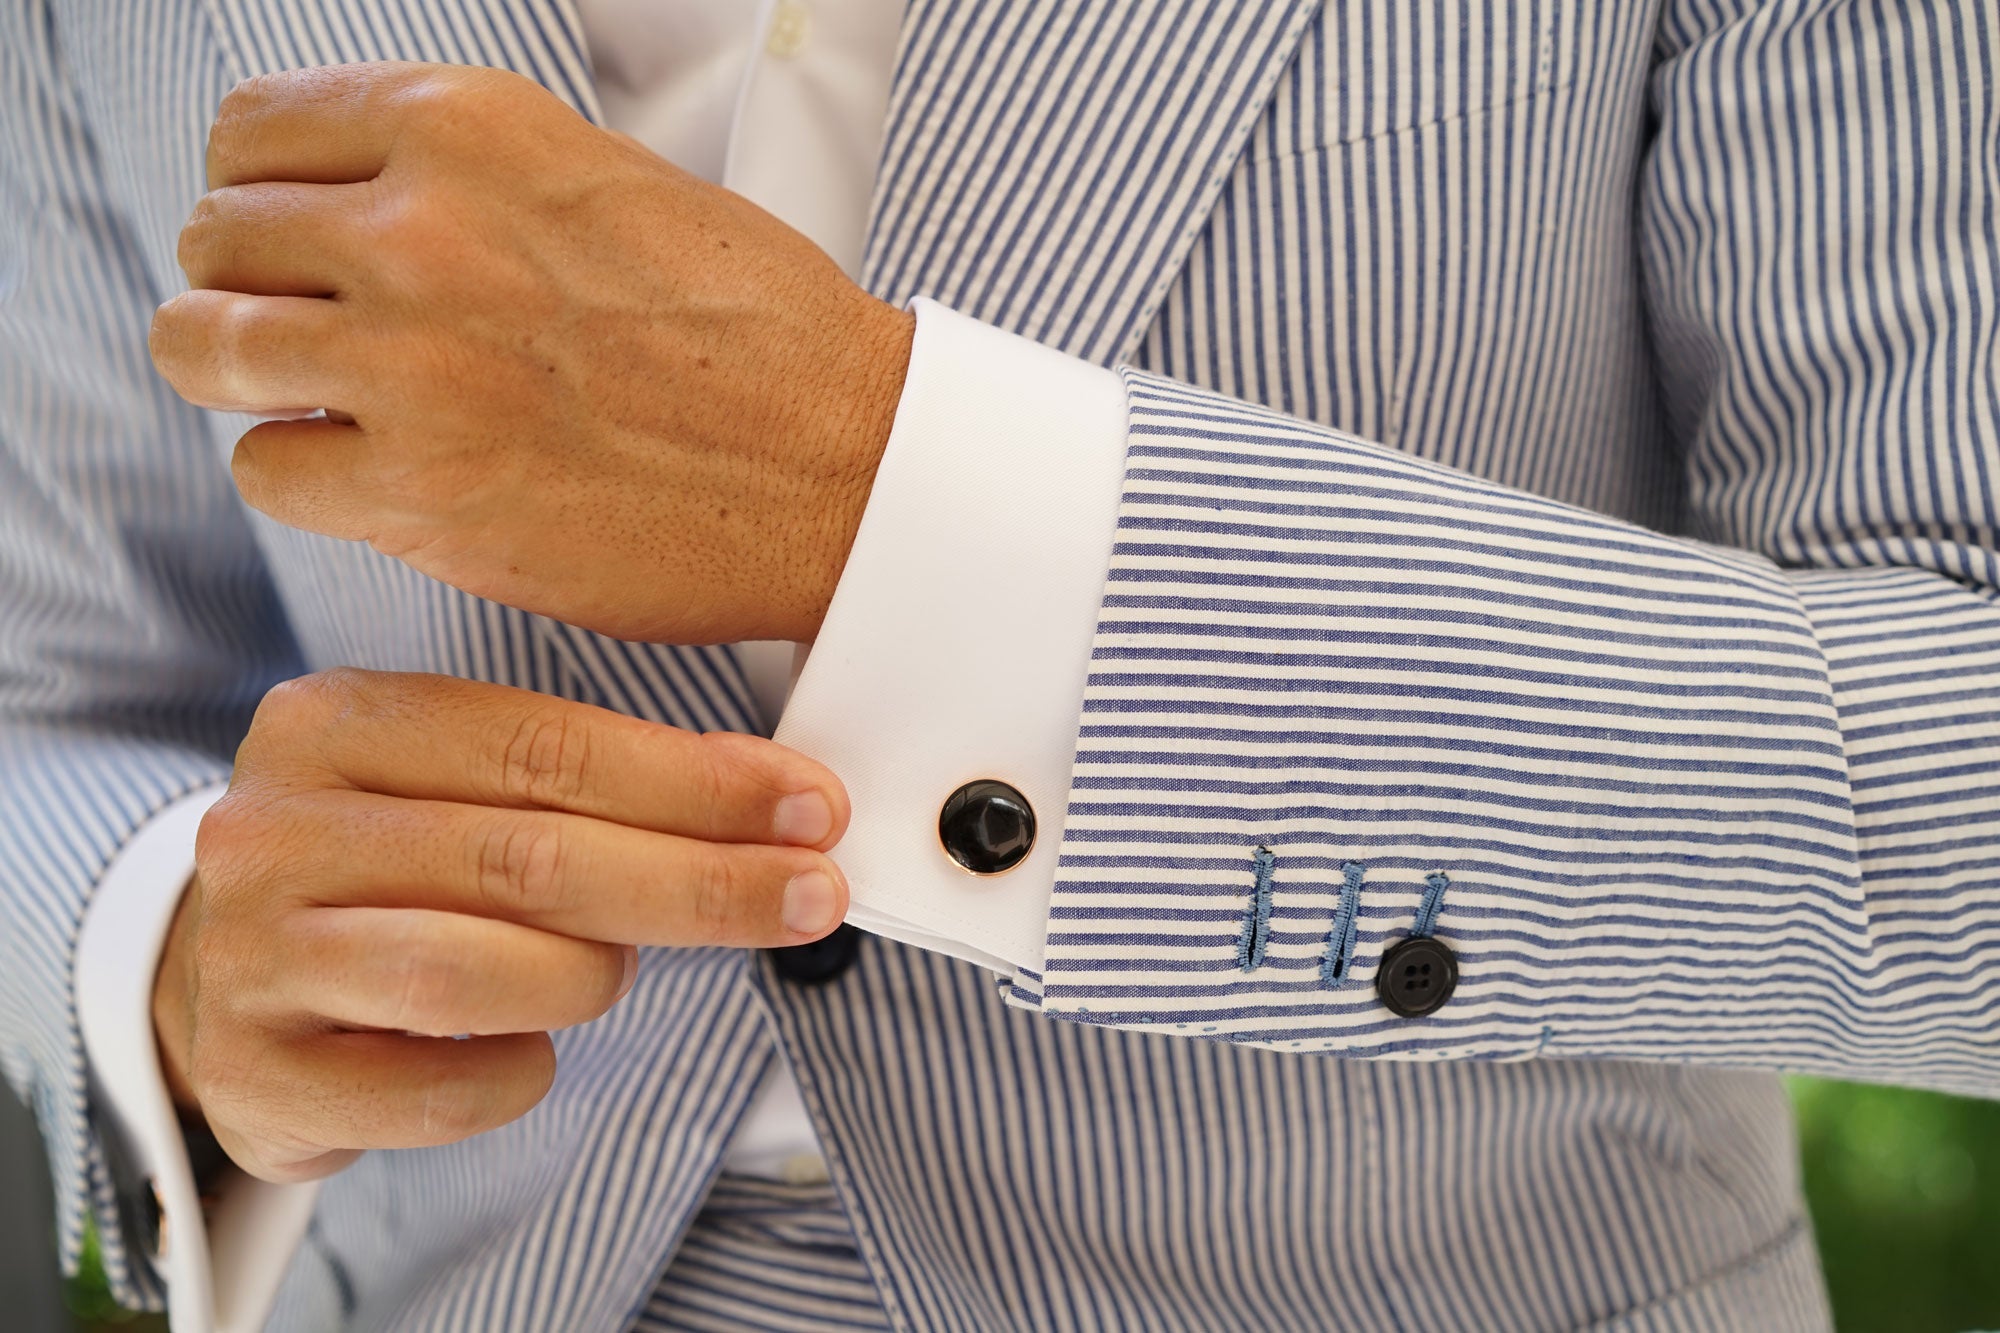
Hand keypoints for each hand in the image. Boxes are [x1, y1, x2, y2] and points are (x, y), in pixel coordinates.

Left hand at [149, 62, 914, 644]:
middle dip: (249, 286)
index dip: (261, 192)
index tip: (289, 238)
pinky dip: (303, 476)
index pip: (255, 131)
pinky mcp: (420, 490)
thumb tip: (373, 206)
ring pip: (203, 347)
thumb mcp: (615, 182)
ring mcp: (410, 363)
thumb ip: (476, 180)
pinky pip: (264, 469)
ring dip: (246, 378)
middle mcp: (421, 230)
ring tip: (312, 403)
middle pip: (216, 236)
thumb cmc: (763, 335)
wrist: (843, 468)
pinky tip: (371, 474)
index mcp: (470, 129)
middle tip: (306, 331)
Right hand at [150, 668, 850, 1181]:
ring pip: (475, 972)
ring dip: (588, 977)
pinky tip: (528, 1047)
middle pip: (528, 857)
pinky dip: (518, 1072)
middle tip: (812, 894)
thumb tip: (782, 805)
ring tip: (610, 972)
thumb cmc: (390, 868)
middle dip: (699, 881)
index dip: (694, 782)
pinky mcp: (256, 1072)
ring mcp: (251, 954)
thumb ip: (590, 782)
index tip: (810, 807)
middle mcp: (274, 827)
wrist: (231, 976)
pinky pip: (441, 1087)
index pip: (542, 745)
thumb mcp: (459, 785)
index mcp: (336, 721)